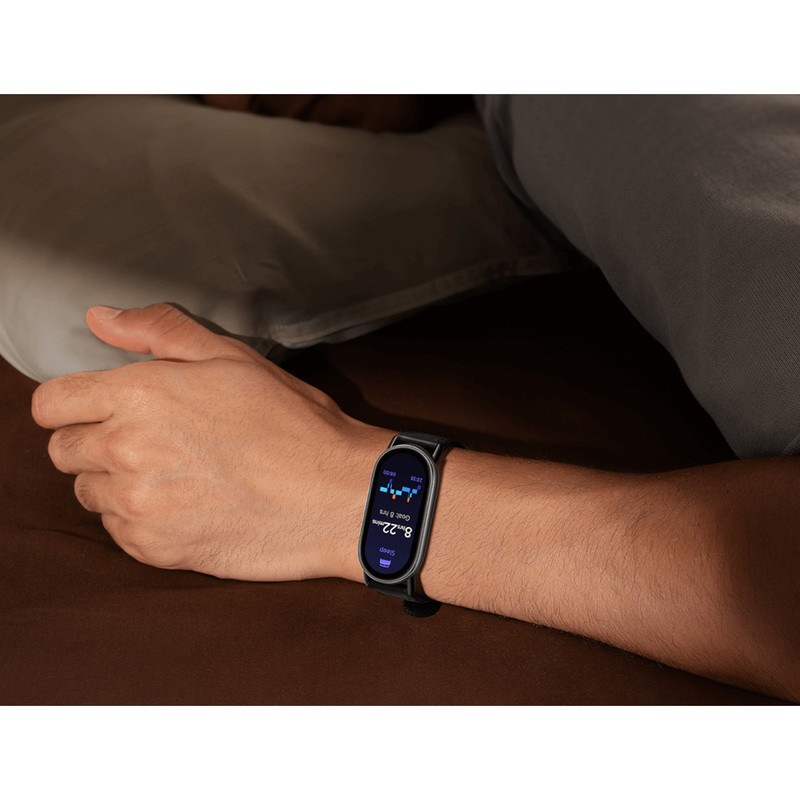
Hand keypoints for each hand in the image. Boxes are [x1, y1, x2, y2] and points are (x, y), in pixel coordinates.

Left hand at [31, 304, 382, 580]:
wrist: (336, 496)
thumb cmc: (294, 423)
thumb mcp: (234, 358)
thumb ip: (159, 331)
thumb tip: (99, 318)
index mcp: (140, 395)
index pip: (50, 405)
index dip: (72, 403)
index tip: (100, 409)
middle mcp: (126, 451)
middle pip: (63, 450)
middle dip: (95, 441)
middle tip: (151, 440)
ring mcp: (138, 506)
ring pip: (88, 493)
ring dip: (118, 483)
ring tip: (175, 474)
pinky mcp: (154, 549)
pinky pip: (118, 532)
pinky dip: (141, 520)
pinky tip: (188, 505)